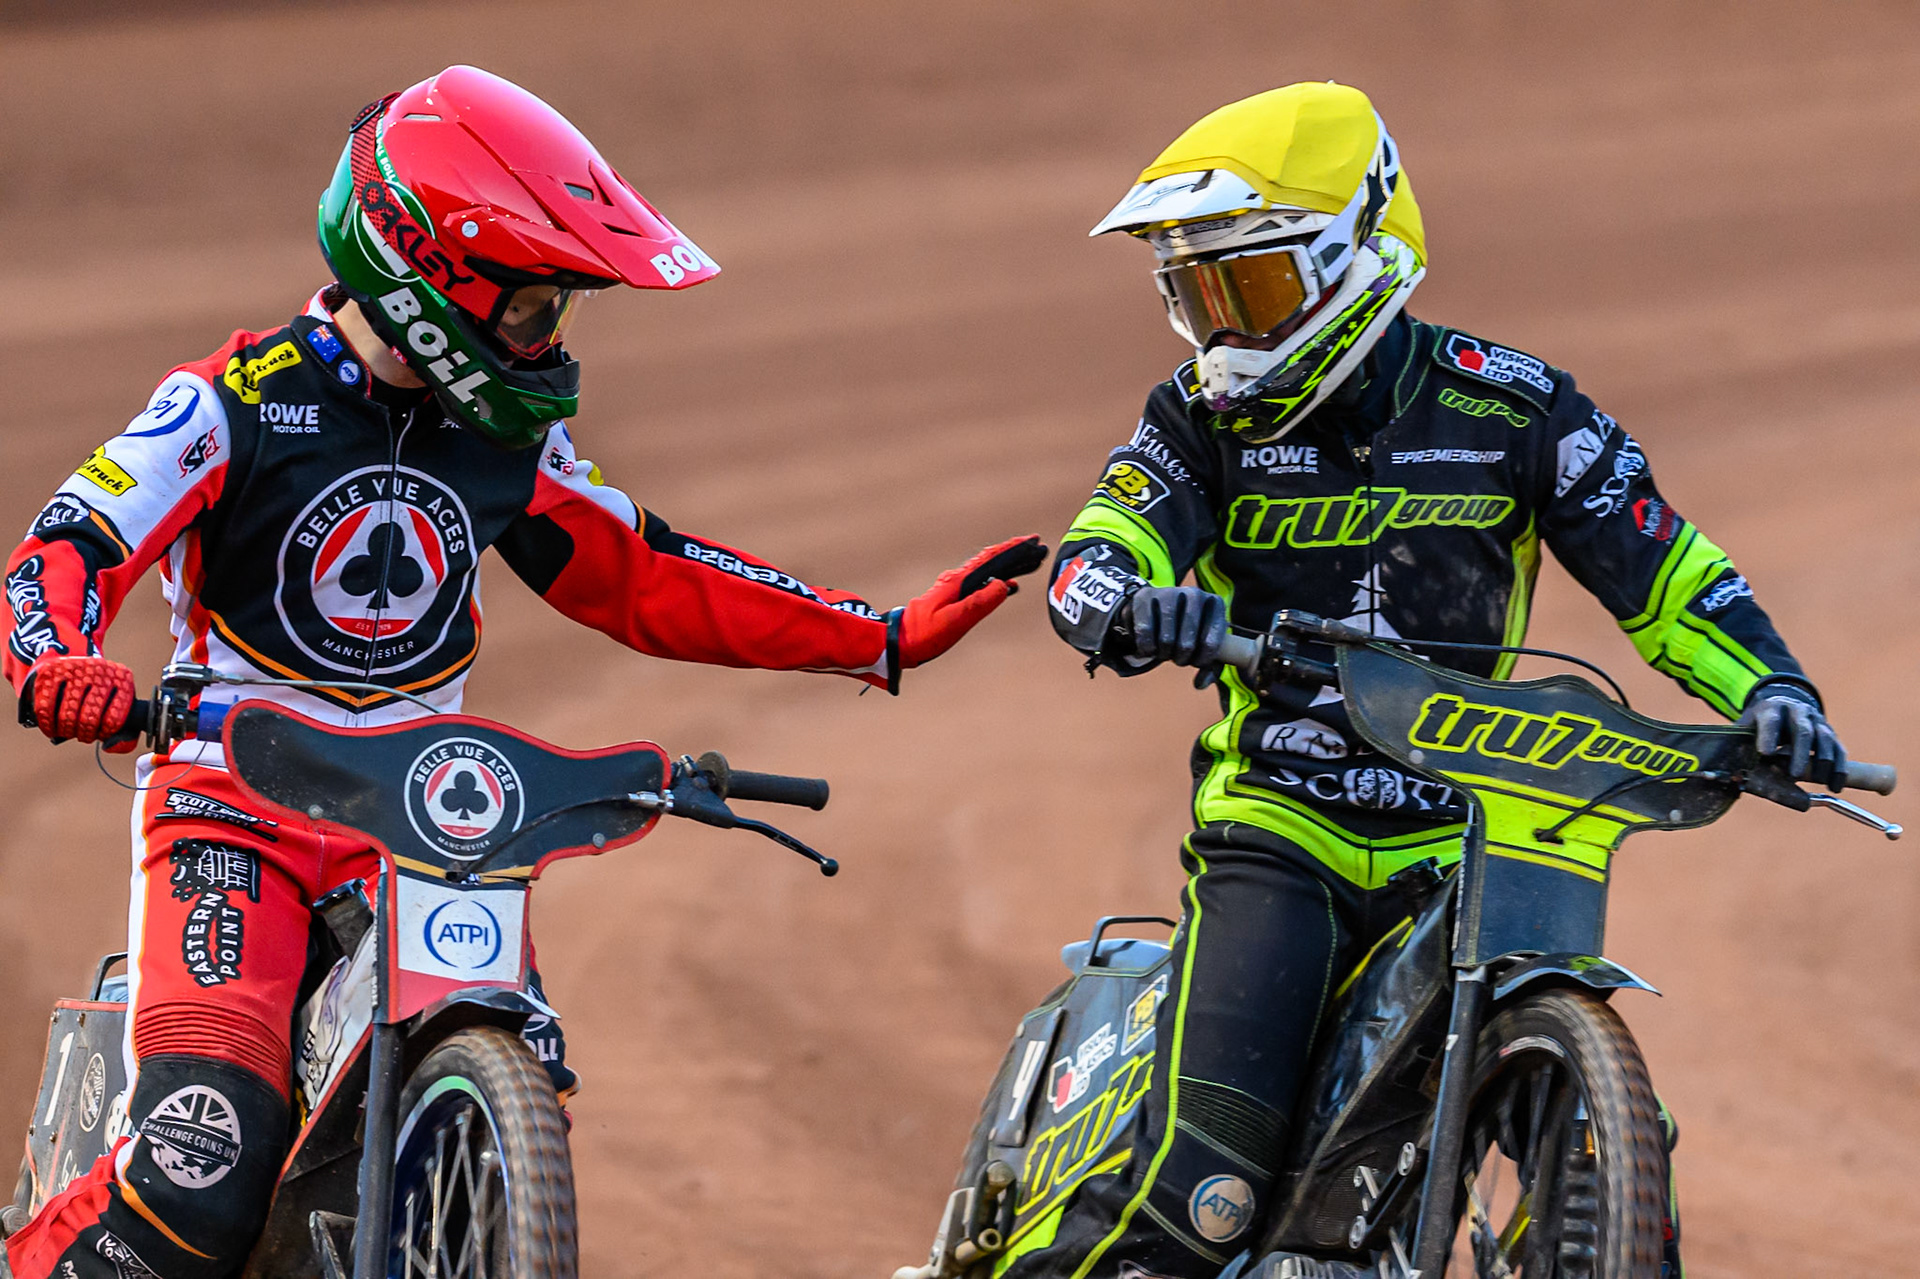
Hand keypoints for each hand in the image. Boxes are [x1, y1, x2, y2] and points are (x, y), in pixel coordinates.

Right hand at [24, 655, 136, 751]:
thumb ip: (126, 734)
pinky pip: (45, 707)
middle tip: (82, 735)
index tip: (99, 734)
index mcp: (123, 680)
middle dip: (84, 734)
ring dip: (66, 731)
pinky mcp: (50, 672)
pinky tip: (51, 729)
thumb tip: (109, 746)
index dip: (104, 733)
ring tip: (68, 732)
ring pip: (67, 714)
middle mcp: (100, 671)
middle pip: (89, 718)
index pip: (114, 719)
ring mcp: (74, 670)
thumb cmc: (102, 695)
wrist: (77, 666)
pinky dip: (47, 724)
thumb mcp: (122, 708)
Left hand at [892, 536, 1047, 678]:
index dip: (1013, 549)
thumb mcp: (954, 620)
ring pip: (988, 572)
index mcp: (959, 582)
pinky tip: (1008, 587)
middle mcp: (958, 581)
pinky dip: (998, 582)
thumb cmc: (923, 634)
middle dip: (1016, 554)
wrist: (897, 642)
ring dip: (1009, 567)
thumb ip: (979, 603)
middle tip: (1038, 548)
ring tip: (1030, 563)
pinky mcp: (953, 600)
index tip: (1032, 541)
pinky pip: (982, 585)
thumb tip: (1004, 585)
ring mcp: (956, 589)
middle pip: (992, 562)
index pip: (990, 559)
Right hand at [1128, 586, 1227, 667]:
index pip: (1211, 644)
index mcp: (1216, 604)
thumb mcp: (1204, 646)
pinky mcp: (1145, 596)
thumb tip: (1200, 684)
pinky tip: (1149, 645)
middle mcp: (1195, 594)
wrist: (1158, 607)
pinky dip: (1145, 647)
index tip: (1196, 661)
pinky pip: (1145, 632)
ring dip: (1162, 654)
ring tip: (1163, 649)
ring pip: (1165, 640)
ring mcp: (1169, 593)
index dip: (1201, 660)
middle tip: (1177, 656)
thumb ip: (1210, 668)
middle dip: (1180, 658)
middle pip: (1187, 644)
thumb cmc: (1188, 631)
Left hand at [1739, 679, 1844, 786]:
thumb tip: (1720, 775)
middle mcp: (1797, 711)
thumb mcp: (1744, 728)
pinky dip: (1839, 769)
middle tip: (1794, 774)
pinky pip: (1839, 750)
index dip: (1768, 736)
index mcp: (1771, 708)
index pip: (1770, 720)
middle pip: (1803, 730)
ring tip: (1821, 782)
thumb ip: (1736, 746)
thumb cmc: (1759, 723)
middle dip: (1800, 753)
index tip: (1765, 753)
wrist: (1783, 704)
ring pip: (1825, 739)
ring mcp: (1817, 721)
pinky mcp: (1830, 733)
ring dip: (1824, 762)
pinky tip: (1835, 786)